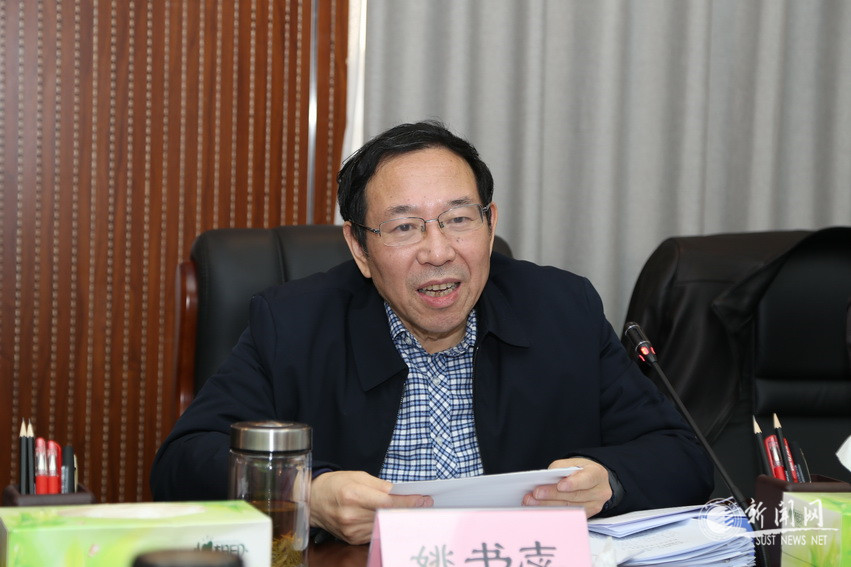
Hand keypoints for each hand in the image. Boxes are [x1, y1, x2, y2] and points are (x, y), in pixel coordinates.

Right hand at [310, 470, 433, 543]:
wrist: (313, 501)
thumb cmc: (335, 484)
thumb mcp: (357, 476)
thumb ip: (380, 485)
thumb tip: (399, 491)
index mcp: (353, 495)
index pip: (387, 501)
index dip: (407, 501)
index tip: (423, 499)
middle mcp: (351, 515)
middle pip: (388, 515)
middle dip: (407, 509)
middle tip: (423, 504)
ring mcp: (351, 530)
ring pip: (384, 524)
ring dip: (397, 517)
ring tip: (409, 509)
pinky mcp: (352, 539)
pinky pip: (375, 531)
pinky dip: (384, 523)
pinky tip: (389, 516)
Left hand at [522, 457, 612, 516]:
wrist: (591, 480)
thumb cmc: (580, 470)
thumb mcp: (572, 463)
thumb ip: (560, 469)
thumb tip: (546, 480)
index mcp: (597, 474)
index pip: (587, 479)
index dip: (573, 483)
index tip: (560, 485)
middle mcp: (599, 492)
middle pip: (575, 496)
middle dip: (553, 495)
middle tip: (536, 494)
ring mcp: (595, 506)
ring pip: (570, 508)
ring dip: (549, 505)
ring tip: (532, 502)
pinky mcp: (587, 515)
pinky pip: (569, 515)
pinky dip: (553, 512)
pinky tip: (541, 509)